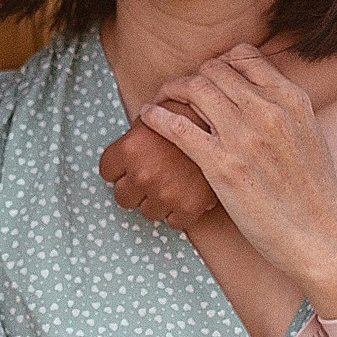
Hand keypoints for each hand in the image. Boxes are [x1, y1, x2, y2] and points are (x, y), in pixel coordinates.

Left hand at [98, 122, 218, 230]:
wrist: (229, 127)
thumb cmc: (193, 114)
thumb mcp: (157, 114)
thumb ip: (136, 135)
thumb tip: (128, 146)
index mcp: (129, 148)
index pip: (107, 172)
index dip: (120, 168)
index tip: (130, 165)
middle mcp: (142, 174)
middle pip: (123, 197)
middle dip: (135, 188)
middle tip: (151, 176)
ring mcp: (165, 194)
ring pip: (148, 212)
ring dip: (157, 201)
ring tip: (172, 183)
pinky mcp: (188, 207)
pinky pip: (174, 222)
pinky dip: (179, 212)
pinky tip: (186, 195)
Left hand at [140, 45, 336, 284]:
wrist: (317, 232)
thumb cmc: (313, 190)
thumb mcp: (309, 132)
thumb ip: (284, 108)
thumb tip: (261, 95)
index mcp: (290, 98)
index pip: (243, 56)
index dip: (219, 63)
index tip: (207, 78)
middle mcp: (267, 109)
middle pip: (214, 69)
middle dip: (192, 75)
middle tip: (178, 91)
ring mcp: (243, 135)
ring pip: (194, 89)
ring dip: (170, 90)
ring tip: (160, 100)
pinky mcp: (221, 164)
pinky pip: (178, 127)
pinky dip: (157, 117)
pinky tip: (147, 117)